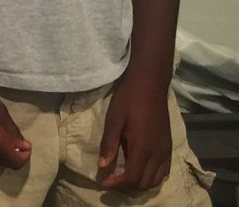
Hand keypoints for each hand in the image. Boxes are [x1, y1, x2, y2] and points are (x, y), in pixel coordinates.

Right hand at [0, 71, 31, 169]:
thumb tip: (22, 144)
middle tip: (17, 140)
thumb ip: (12, 130)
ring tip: (4, 137)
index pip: (15, 162)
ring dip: (3, 155)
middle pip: (5, 164)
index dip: (25, 156)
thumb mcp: (0, 109)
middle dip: (15, 156)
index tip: (26, 143)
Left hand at [98, 73, 171, 191]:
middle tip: (111, 180)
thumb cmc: (128, 99)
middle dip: (127, 186)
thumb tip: (102, 166)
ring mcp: (165, 150)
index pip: (133, 177)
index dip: (117, 184)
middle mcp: (157, 153)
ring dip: (140, 183)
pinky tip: (140, 169)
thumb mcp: (113, 119)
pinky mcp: (169, 146)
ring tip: (123, 177)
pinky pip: (164, 171)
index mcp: (143, 147)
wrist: (150, 84)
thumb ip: (108, 143)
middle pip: (145, 183)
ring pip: (156, 179)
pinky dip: (153, 177)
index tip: (104, 182)